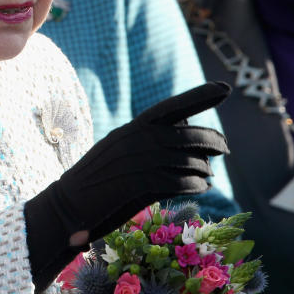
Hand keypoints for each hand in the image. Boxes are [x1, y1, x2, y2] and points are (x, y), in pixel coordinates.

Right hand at [24, 81, 230, 289]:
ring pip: (186, 160)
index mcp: (131, 129)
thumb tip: (188, 151)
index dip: (200, 96)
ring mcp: (137, 161)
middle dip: (212, 140)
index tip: (224, 87)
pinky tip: (200, 188)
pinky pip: (179, 181)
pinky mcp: (138, 183)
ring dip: (203, 169)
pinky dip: (195, 185)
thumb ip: (149, 150)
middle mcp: (135, 139)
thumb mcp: (121, 157)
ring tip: (208, 177)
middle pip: (187, 135)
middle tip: (226, 148)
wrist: (67, 206)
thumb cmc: (96, 185)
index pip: (172, 107)